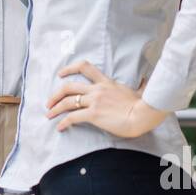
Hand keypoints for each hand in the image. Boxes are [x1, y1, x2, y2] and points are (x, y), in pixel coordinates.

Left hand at [46, 60, 171, 137]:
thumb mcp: (140, 90)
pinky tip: (60, 127)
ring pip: (67, 102)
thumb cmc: (144, 105)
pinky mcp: (93, 114)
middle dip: (55, 94)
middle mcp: (97, 89)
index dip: (70, 68)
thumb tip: (146, 81)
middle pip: (69, 86)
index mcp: (106, 82)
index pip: (85, 67)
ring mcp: (94, 101)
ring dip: (55, 108)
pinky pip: (73, 117)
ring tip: (49, 115)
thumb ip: (140, 85)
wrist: (143, 115)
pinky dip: (63, 122)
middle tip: (49, 102)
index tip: (60, 74)